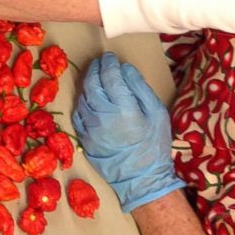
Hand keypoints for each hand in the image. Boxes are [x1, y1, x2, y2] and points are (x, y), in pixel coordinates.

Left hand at [72, 53, 184, 212]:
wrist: (140, 177)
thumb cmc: (153, 144)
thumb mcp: (156, 113)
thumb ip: (140, 88)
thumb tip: (126, 69)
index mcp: (123, 107)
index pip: (110, 76)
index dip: (109, 63)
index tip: (110, 57)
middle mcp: (102, 114)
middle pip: (92, 83)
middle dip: (95, 69)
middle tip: (100, 62)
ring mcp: (89, 126)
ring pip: (83, 96)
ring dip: (87, 83)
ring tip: (94, 75)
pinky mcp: (83, 136)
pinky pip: (78, 112)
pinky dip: (82, 100)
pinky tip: (88, 96)